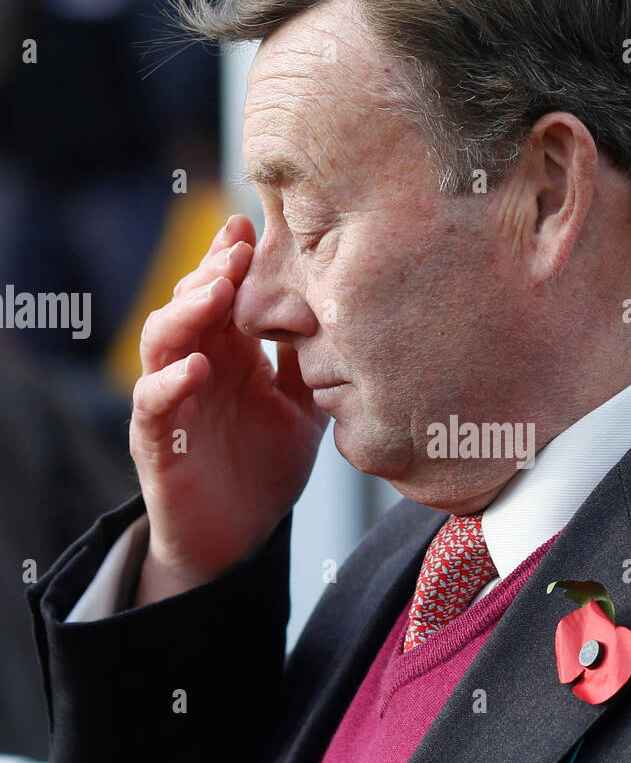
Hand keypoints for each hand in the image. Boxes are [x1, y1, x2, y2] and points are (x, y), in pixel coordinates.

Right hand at [130, 215, 328, 603]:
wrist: (238, 539)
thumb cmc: (265, 467)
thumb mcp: (305, 410)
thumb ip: (313, 366)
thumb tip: (344, 315)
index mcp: (229, 353)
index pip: (223, 292)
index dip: (231, 258)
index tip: (252, 222)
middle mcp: (195, 367)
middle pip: (189, 302)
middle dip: (211, 270)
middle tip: (239, 247)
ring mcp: (171, 401)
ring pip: (162, 340)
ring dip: (186, 311)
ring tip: (217, 291)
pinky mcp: (157, 442)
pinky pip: (154, 404)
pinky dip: (170, 382)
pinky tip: (198, 367)